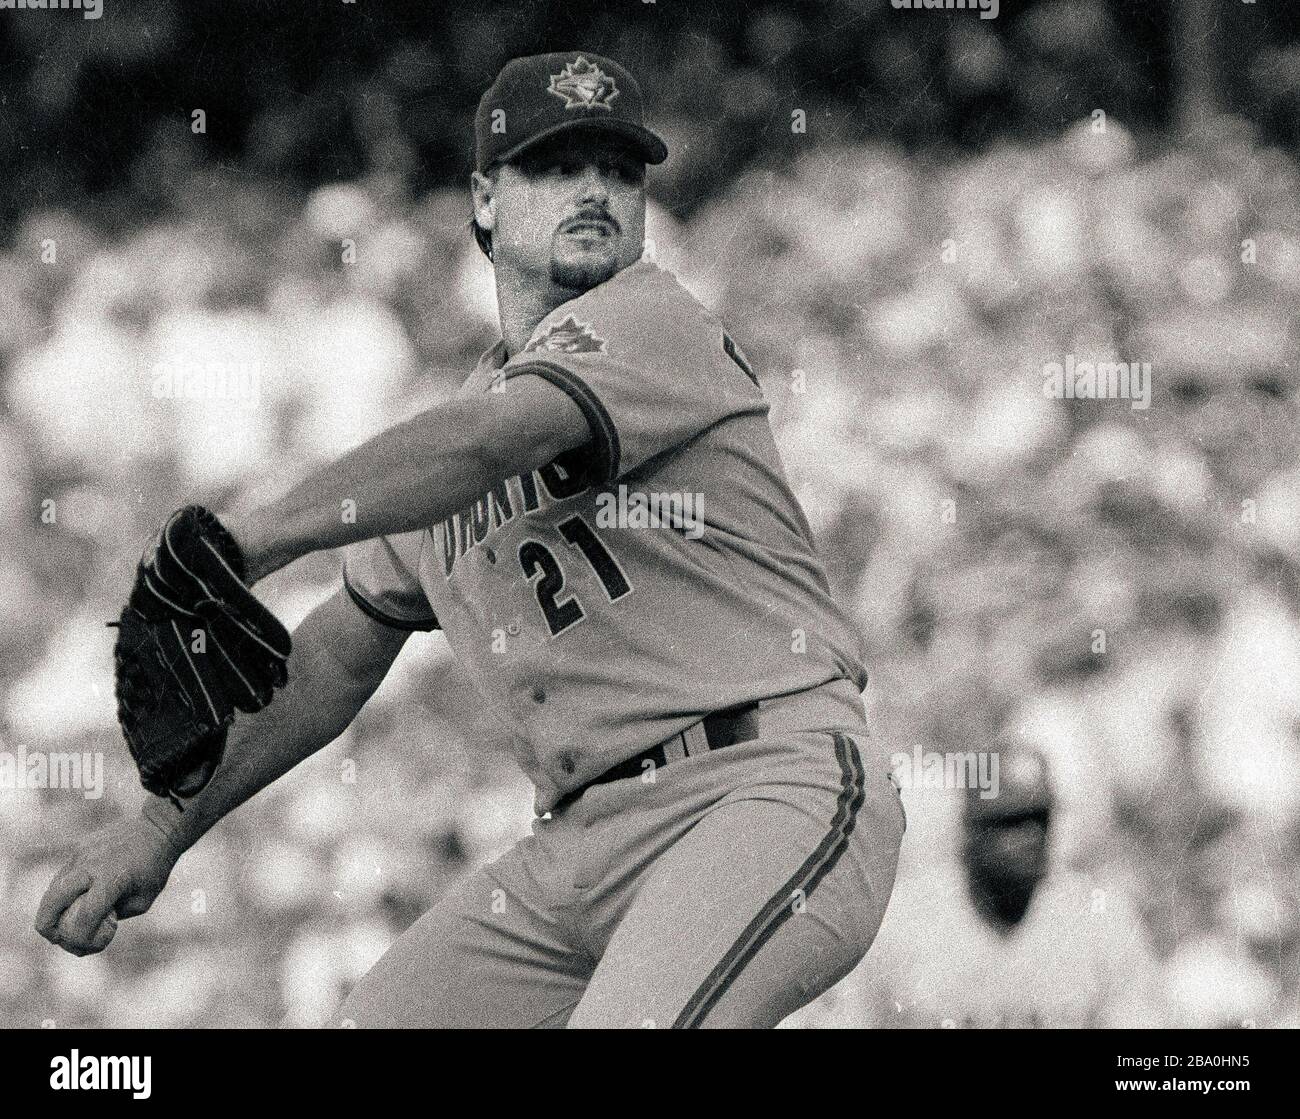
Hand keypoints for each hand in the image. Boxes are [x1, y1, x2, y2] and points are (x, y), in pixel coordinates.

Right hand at [34, 814, 179, 955]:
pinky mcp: (78, 848)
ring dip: (53, 911)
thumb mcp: (141, 901)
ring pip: (51, 889)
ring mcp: (80, 854)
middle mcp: (89, 866)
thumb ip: (112, 916)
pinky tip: (78, 900)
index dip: (80, 939)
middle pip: (51, 903)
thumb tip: (86, 927)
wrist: (158, 827)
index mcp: (110, 879)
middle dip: (49, 928)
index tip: (87, 947)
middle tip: (59, 939)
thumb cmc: (155, 868)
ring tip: (67, 923)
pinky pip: (62, 876)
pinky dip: (63, 893)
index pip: (84, 917)